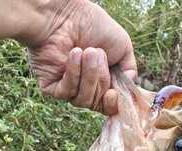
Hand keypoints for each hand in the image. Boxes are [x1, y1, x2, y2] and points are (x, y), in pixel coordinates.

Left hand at [26, 0, 136, 114]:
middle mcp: (85, 88)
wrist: (67, 13)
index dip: (112, 104)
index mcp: (102, 82)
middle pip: (97, 103)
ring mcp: (68, 89)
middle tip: (98, 54)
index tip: (113, 93)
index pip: (108, 105)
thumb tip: (128, 91)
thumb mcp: (123, 47)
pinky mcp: (51, 87)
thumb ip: (130, 71)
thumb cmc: (93, 25)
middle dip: (101, 80)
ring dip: (89, 75)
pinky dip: (73, 74)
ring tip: (87, 51)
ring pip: (83, 100)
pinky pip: (67, 93)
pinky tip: (74, 54)